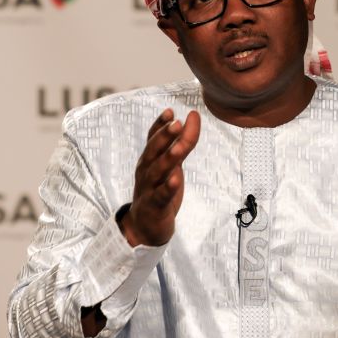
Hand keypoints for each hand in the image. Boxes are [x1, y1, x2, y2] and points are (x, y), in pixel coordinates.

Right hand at [121, 108, 200, 245]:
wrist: (145, 226)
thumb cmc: (159, 190)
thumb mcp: (171, 165)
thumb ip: (181, 143)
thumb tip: (192, 118)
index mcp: (149, 159)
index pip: (152, 138)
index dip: (160, 124)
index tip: (170, 111)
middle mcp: (146, 170)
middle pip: (153, 151)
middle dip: (164, 136)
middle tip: (176, 123)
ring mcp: (148, 188)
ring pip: (157, 171)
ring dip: (167, 158)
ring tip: (178, 148)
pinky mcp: (155, 206)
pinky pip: (161, 195)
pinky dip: (168, 187)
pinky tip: (175, 180)